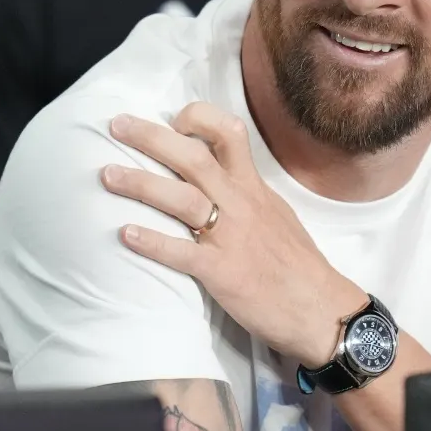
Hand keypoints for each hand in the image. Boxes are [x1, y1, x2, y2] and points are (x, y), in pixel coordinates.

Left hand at [102, 104, 363, 366]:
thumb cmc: (299, 266)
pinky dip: (153, 242)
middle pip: (194, 157)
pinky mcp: (224, 273)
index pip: (230, 134)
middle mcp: (241, 204)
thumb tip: (218, 180)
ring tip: (107, 175)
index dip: (198, 120)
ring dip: (141, 184)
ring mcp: (232, 237)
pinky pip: (182, 253)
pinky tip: (125, 234)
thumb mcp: (277, 215)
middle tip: (116, 125)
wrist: (323, 311)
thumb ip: (245, 195)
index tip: (171, 119)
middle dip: (152, 137)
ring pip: (182, 199)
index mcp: (254, 188)